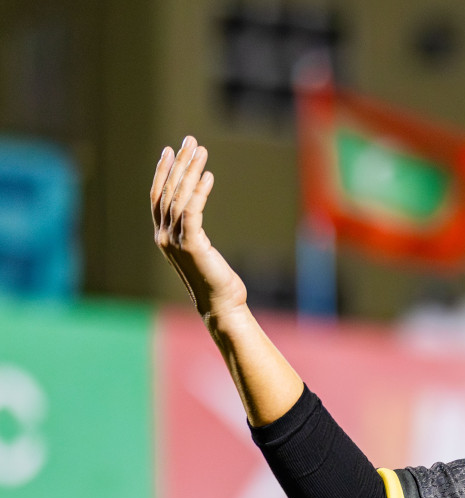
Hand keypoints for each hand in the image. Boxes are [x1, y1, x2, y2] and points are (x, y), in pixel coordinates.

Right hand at [151, 136, 246, 317]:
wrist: (221, 304)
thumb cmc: (214, 279)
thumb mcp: (199, 249)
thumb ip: (192, 230)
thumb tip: (194, 210)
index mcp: (163, 235)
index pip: (159, 196)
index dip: (164, 171)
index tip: (172, 150)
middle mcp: (164, 236)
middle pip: (168, 191)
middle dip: (179, 163)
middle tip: (190, 140)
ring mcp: (175, 240)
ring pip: (179, 197)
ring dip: (190, 171)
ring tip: (201, 151)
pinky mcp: (192, 245)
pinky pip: (193, 211)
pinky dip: (199, 191)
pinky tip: (208, 175)